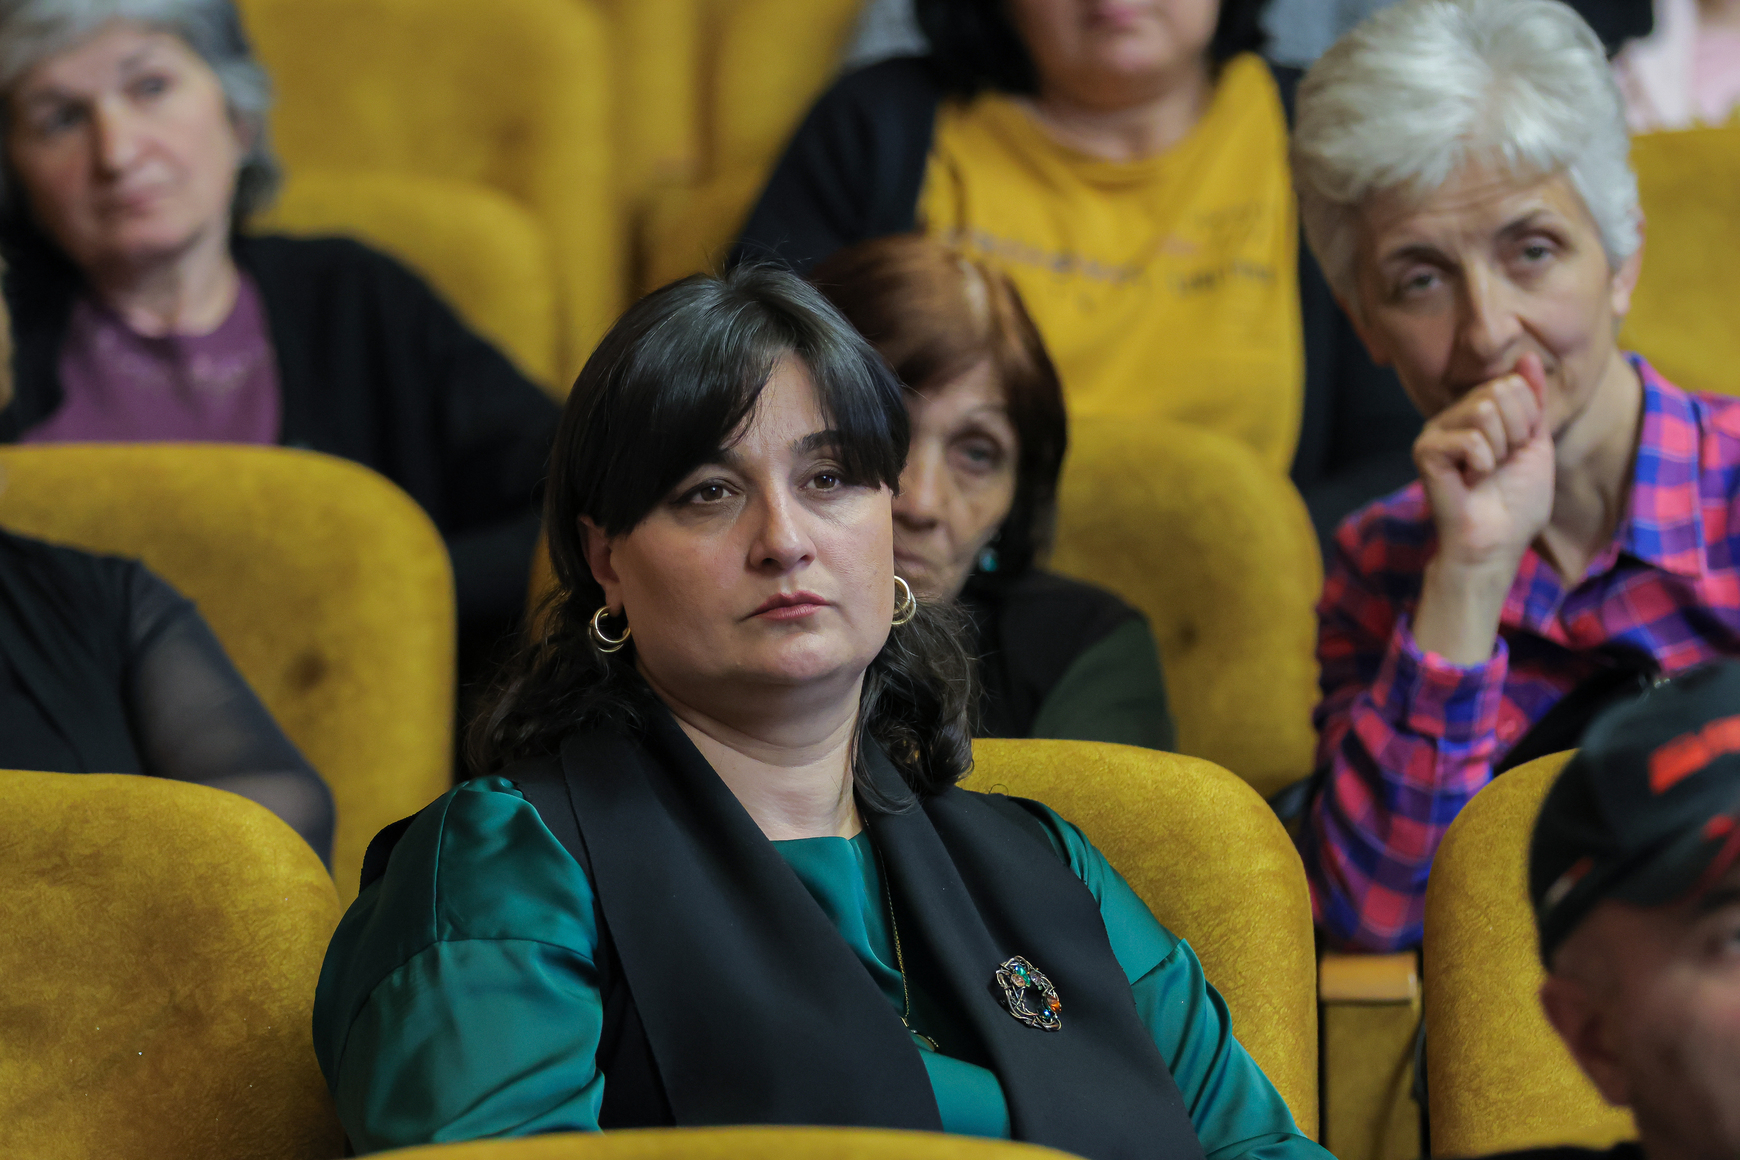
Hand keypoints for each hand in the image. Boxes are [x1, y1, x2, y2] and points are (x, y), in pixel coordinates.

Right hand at [1414, 352, 1554, 571]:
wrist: (1497, 542)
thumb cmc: (1516, 502)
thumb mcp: (1536, 442)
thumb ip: (1532, 400)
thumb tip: (1525, 356)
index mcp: (1478, 412)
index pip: (1514, 383)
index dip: (1528, 421)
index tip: (1516, 451)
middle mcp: (1453, 416)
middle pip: (1500, 391)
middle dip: (1515, 433)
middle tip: (1500, 464)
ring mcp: (1435, 432)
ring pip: (1485, 410)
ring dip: (1499, 450)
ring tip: (1485, 472)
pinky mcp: (1424, 451)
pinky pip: (1469, 438)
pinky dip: (1482, 465)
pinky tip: (1469, 482)